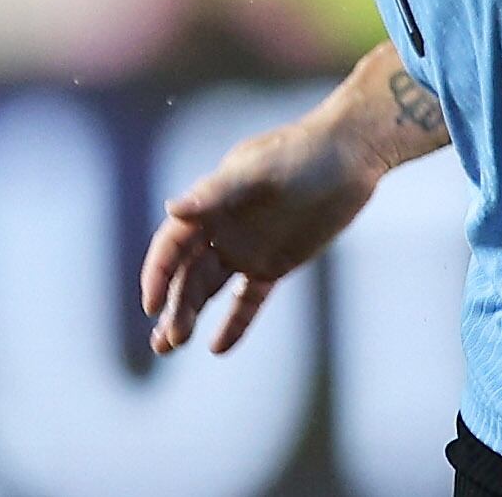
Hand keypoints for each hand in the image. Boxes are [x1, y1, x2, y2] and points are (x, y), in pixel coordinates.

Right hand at [140, 115, 381, 355]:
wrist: (351, 155)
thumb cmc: (302, 152)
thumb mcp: (260, 171)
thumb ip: (217, 192)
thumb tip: (172, 208)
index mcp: (211, 203)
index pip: (172, 244)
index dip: (158, 273)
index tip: (150, 305)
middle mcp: (222, 229)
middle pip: (188, 274)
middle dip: (175, 306)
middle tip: (167, 341)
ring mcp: (247, 248)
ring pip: (209, 289)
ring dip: (190, 315)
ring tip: (172, 346)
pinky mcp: (275, 264)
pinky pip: (249, 299)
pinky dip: (235, 322)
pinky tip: (218, 348)